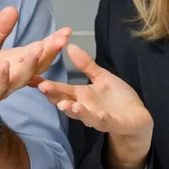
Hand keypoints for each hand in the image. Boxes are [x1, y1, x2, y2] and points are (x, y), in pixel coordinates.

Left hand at [0, 6, 70, 140]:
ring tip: (39, 48)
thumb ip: (0, 30)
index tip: (67, 31)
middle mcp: (13, 75)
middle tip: (62, 39)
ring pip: (22, 77)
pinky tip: (5, 64)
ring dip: (31, 63)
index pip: (38, 50)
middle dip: (50, 52)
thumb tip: (13, 8)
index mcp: (15, 61)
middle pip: (37, 64)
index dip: (52, 41)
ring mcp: (2, 87)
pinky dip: (3, 77)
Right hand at [37, 44, 153, 166]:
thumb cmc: (118, 99)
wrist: (137, 118)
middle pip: (66, 102)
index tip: (32, 78)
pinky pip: (105, 121)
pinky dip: (100, 118)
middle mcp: (85, 108)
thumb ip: (86, 65)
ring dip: (73, 110)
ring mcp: (97, 117)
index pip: (60, 89)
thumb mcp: (101, 77)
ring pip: (83, 115)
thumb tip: (70, 46)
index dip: (47, 84)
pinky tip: (98, 114)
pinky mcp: (113, 123)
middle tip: (42, 88)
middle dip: (54, 96)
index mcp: (81, 96)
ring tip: (65, 104)